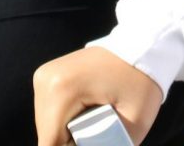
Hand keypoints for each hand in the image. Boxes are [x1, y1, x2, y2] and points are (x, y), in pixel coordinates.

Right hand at [33, 46, 161, 145]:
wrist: (138, 48)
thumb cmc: (139, 85)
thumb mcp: (133, 125)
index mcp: (61, 89)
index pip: (50, 142)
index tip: (95, 143)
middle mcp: (44, 80)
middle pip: (47, 135)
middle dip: (70, 144)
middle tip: (99, 136)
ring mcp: (43, 75)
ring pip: (46, 126)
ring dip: (67, 135)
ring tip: (95, 125)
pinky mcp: (46, 76)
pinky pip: (49, 114)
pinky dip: (65, 124)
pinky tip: (85, 117)